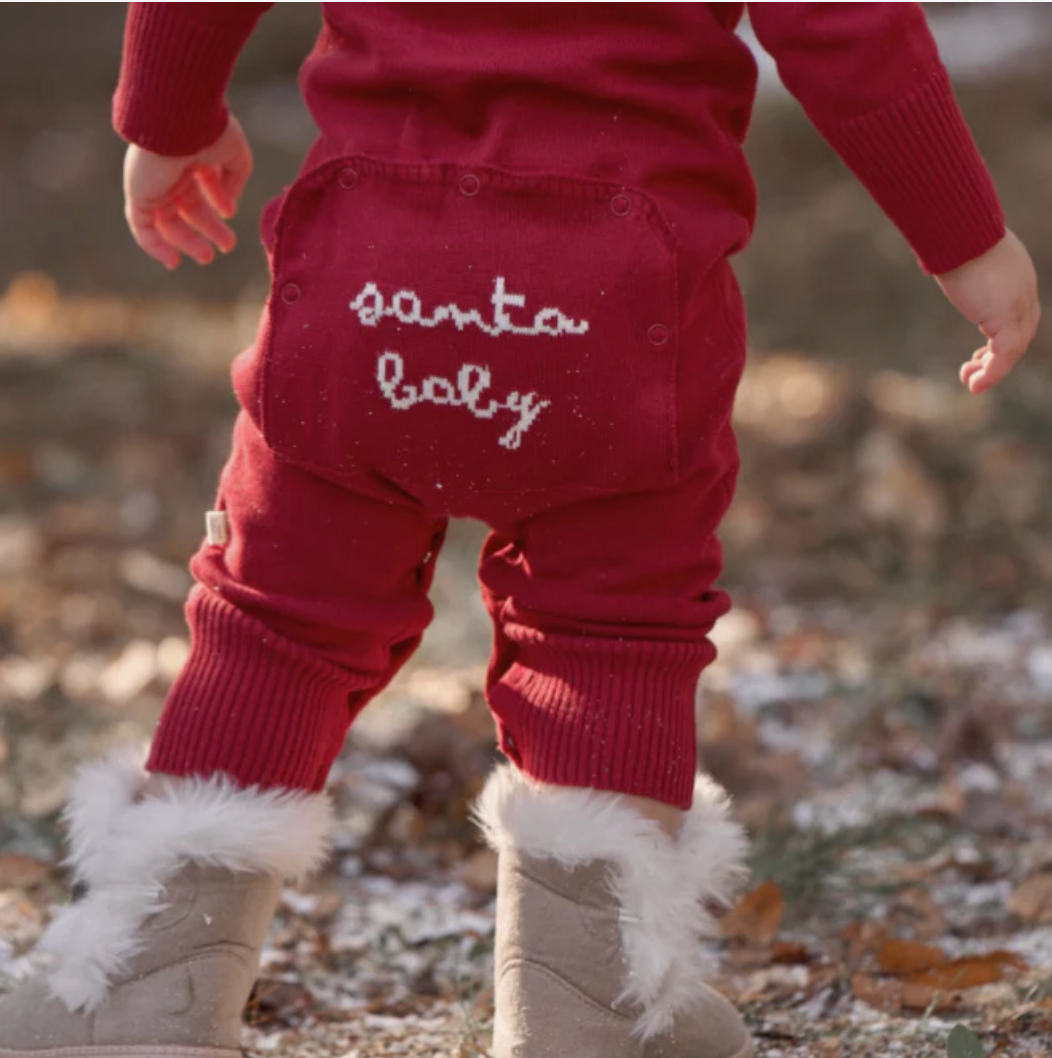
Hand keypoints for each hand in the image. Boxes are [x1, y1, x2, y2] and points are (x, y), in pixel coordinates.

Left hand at [123, 116, 252, 268]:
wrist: (179, 120)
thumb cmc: (209, 131)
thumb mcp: (235, 155)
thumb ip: (235, 179)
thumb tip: (228, 207)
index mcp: (191, 158)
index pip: (203, 186)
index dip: (218, 202)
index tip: (230, 214)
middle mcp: (171, 172)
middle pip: (188, 208)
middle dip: (208, 229)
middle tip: (227, 246)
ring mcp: (153, 185)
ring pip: (168, 222)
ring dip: (188, 242)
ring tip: (207, 257)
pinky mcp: (138, 195)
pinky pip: (142, 228)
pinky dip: (155, 247)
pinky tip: (173, 262)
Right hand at [935, 230, 1039, 394]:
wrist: (959, 234)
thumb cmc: (952, 236)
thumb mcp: (960, 251)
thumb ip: (957, 262)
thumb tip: (931, 256)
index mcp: (1017, 275)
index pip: (1019, 314)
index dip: (1001, 336)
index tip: (979, 352)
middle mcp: (1025, 291)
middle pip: (1021, 333)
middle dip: (998, 356)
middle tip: (974, 370)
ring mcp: (1019, 304)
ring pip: (1014, 348)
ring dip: (992, 370)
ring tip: (972, 383)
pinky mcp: (1006, 318)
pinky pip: (1005, 355)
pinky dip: (992, 373)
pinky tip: (975, 384)